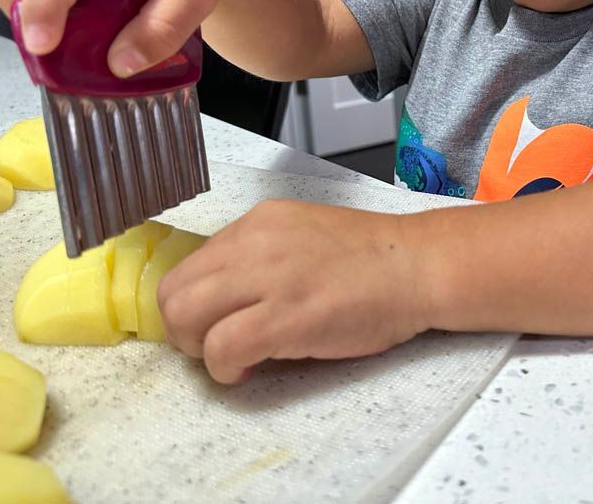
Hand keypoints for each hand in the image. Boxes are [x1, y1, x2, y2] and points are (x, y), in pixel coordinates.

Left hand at [156, 199, 431, 383]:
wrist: (418, 266)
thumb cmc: (373, 260)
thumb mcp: (304, 236)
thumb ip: (260, 257)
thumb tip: (224, 298)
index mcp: (259, 222)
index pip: (189, 264)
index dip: (192, 302)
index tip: (212, 322)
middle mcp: (255, 242)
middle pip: (174, 291)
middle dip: (184, 328)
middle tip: (214, 344)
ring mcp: (269, 278)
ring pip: (184, 315)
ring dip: (197, 348)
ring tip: (231, 356)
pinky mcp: (286, 316)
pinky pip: (221, 347)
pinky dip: (223, 367)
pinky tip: (248, 369)